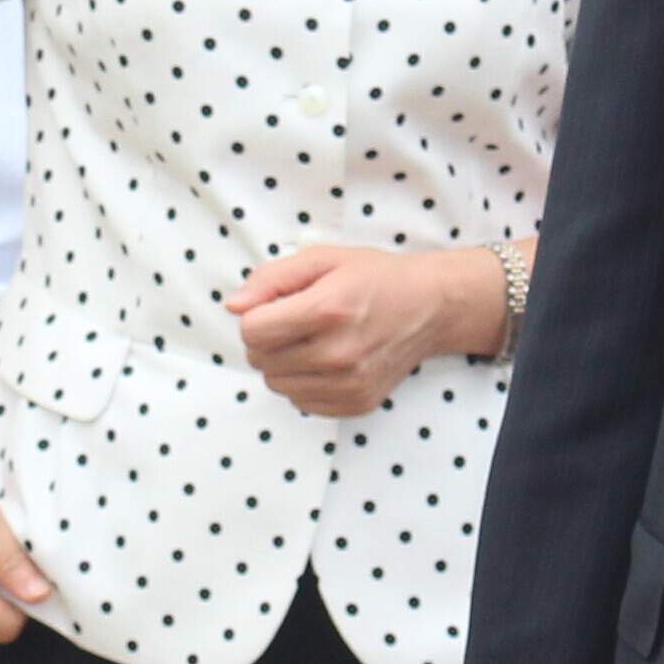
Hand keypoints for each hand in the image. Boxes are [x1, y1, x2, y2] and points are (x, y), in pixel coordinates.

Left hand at [228, 245, 492, 419]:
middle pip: (260, 360)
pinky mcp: (356, 404)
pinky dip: (304, 382)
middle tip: (297, 320)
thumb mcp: (322, 259)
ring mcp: (349, 384)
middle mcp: (338, 354)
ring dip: (283, 363)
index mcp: (327, 311)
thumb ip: (271, 278)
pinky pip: (300, 402)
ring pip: (276, 384)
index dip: (256, 315)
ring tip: (313, 340)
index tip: (277, 305)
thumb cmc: (375, 277)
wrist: (429, 307)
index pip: (252, 331)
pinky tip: (326, 360)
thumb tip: (234, 307)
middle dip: (268, 339)